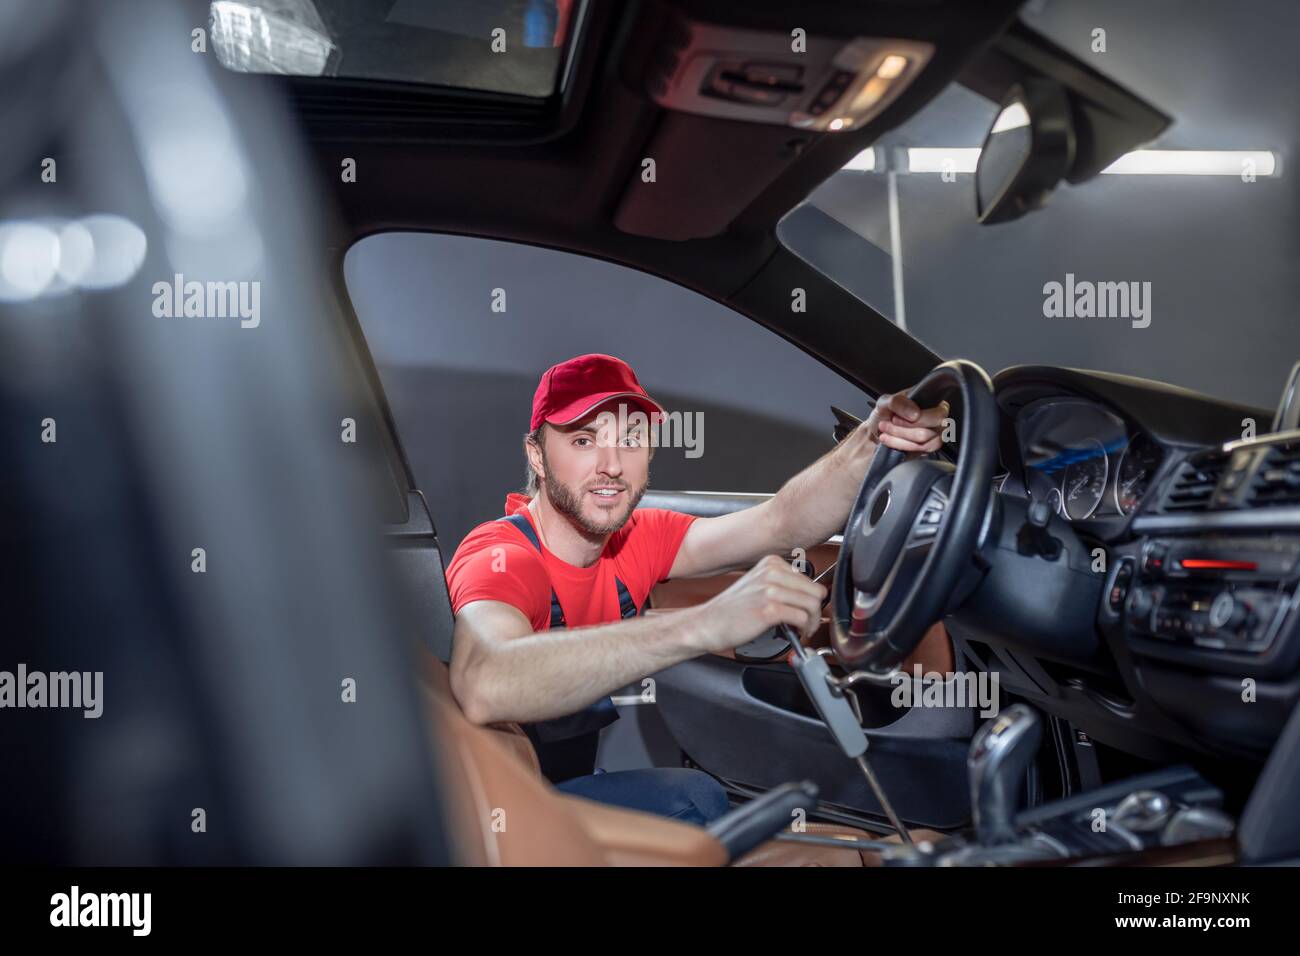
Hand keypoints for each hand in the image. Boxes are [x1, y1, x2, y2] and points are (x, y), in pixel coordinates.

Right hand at [687, 555, 826, 653]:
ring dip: (812, 621)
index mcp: (771, 563)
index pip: (810, 579)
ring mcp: (770, 589)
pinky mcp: (769, 609)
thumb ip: (782, 584)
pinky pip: (803, 618)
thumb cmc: (731, 610)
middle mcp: (772, 572)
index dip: (811, 598)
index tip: (805, 610)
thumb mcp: (758, 585)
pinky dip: (804, 629)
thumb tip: (811, 594)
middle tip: (808, 623)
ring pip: (813, 605)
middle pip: (816, 591)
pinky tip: (797, 633)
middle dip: (816, 611)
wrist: (707, 624)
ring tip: (803, 629)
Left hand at [864, 391, 947, 455]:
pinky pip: (920, 449)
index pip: (937, 412)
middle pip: (931, 426)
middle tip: (891, 423)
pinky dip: (902, 445)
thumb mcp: (884, 402)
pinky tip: (891, 440)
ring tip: (887, 430)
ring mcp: (936, 434)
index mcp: (933, 401)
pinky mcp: (928, 447)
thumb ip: (899, 402)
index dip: (918, 418)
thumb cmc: (885, 414)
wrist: (877, 431)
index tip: (896, 418)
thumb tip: (916, 414)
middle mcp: (938, 417)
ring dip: (900, 436)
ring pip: (924, 439)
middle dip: (904, 428)